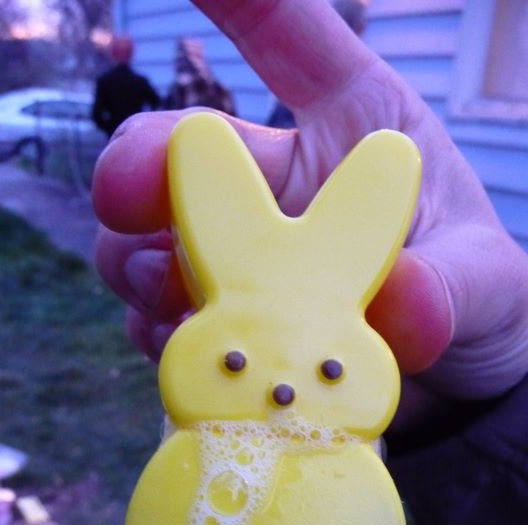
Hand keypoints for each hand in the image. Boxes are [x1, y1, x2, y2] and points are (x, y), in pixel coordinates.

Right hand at [92, 0, 527, 428]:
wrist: (450, 393)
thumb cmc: (478, 308)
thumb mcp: (486, 287)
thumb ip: (451, 289)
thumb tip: (402, 301)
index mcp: (353, 137)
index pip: (294, 42)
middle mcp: (283, 187)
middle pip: (181, 150)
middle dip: (140, 165)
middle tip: (128, 197)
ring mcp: (243, 259)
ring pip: (145, 238)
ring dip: (141, 263)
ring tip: (175, 298)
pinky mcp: (221, 323)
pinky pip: (155, 316)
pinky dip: (157, 330)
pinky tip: (190, 345)